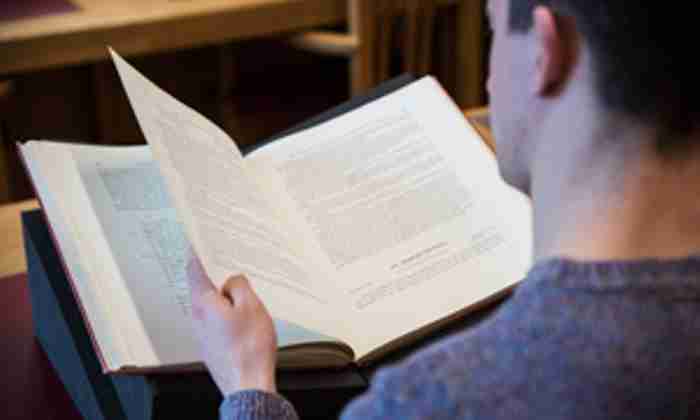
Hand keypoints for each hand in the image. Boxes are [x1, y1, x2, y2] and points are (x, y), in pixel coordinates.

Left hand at [186, 254, 277, 395]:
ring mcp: (202, 333)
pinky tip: (243, 319)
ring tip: (245, 295)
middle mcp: (197, 317)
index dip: (197, 252)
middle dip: (216, 275)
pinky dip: (227, 314)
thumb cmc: (249, 348)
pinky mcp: (211, 346)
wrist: (247, 385)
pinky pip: (216, 321)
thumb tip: (234, 281)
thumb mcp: (251, 306)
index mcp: (203, 303)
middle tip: (229, 264)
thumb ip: (240, 286)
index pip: (194, 269)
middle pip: (202, 287)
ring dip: (224, 297)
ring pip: (211, 305)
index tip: (197, 240)